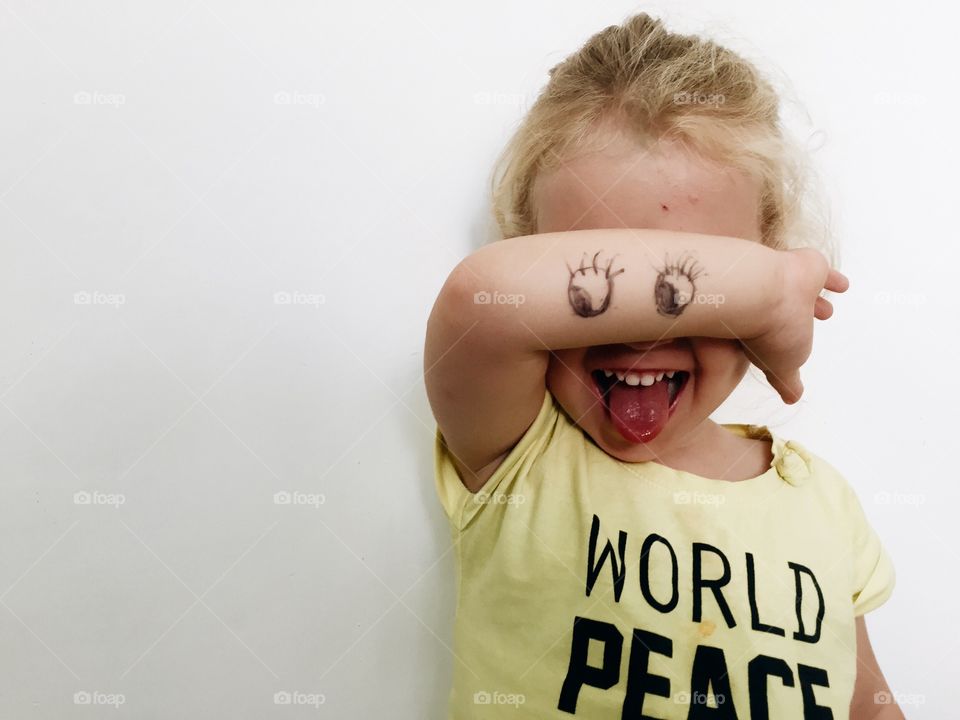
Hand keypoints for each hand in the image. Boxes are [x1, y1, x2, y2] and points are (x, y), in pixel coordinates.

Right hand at [741, 248, 848, 403]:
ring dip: (814, 298)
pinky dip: (832, 279)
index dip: (790, 341)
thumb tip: (792, 398)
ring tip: (825, 307)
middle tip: (816, 318)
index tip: (796, 343)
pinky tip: (843, 284)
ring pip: (802, 293)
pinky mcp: (803, 267)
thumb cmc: (768, 335)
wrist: (761, 294)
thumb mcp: (781, 368)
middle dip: (802, 316)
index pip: (779, 336)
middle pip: (791, 313)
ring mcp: (786, 285)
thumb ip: (787, 381)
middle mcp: (772, 307)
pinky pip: (821, 272)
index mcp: (766, 330)